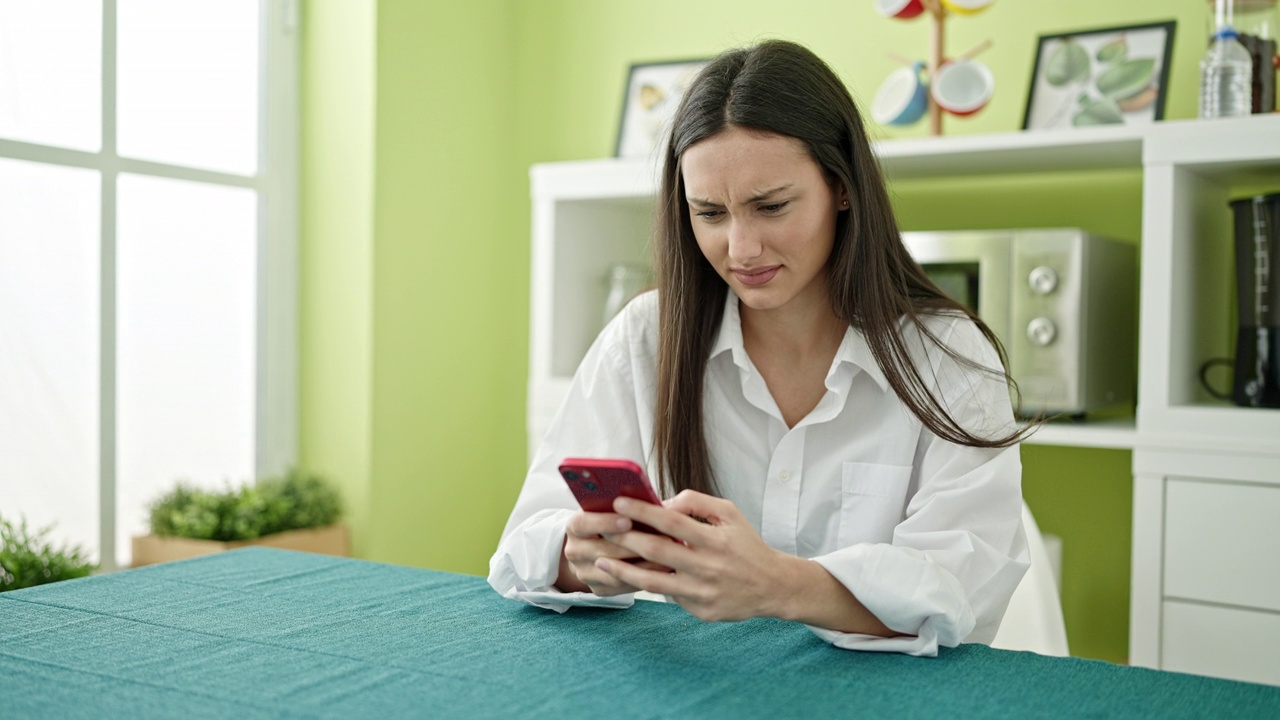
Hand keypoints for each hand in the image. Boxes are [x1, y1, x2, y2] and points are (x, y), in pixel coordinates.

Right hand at [559, 510, 670, 595]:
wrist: (591, 549)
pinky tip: (662, 571)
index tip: (628, 520)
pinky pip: (622, 587)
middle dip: (634, 545)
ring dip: (644, 565)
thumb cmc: (609, 523)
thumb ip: (626, 506)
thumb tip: (658, 504)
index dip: (605, 522)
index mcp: (574, 527)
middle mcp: (574, 551)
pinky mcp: (597, 590)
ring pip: (614, 572)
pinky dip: (642, 578)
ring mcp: (584, 573)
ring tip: (669, 556)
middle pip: (602, 551)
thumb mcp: (609, 510)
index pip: (583, 524)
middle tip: (664, 538)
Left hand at [596, 490, 791, 621]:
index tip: (619, 502)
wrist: (772, 586)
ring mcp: (703, 592)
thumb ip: (697, 503)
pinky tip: (628, 578)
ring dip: (623, 571)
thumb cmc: (746, 545)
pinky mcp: (700, 611)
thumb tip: (663, 503)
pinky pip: (668, 596)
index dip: (643, 511)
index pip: (671, 521)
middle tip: (602, 530)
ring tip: (601, 561)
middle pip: (657, 550)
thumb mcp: (730, 514)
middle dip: (625, 538)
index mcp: (715, 540)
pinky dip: (647, 586)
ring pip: (653, 582)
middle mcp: (708, 567)